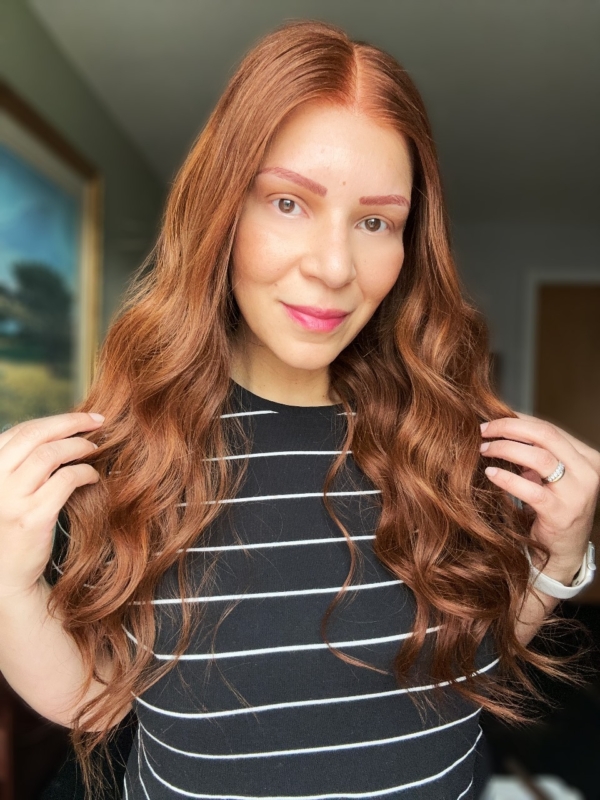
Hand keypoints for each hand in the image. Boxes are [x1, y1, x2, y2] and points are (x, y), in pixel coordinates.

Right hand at [0, 412, 103, 599]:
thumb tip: (62, 432)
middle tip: (98, 421)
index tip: (83, 418)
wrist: (5, 575)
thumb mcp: (9, 488)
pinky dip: (84, 472)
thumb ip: (24, 462)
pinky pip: (65, 480)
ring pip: (50, 455)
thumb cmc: (12, 525)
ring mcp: (10, 499)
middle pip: (36, 435)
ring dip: (79, 447)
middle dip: (72, 423)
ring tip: (95, 449)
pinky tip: (92, 476)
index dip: (57, 420)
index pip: (23, 431)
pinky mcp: (32, 517)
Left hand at [480, 412, 599, 582]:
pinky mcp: (562, 513)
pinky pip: (530, 490)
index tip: (491, 418)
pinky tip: (490, 473)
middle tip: (482, 430)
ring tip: (483, 449)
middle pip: (545, 435)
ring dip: (505, 449)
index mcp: (586, 458)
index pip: (549, 428)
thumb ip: (535, 454)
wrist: (563, 552)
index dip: (517, 420)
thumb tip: (499, 427)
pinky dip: (507, 478)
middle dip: (509, 428)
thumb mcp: (548, 477)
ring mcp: (578, 493)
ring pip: (539, 457)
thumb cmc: (551, 509)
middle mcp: (587, 472)